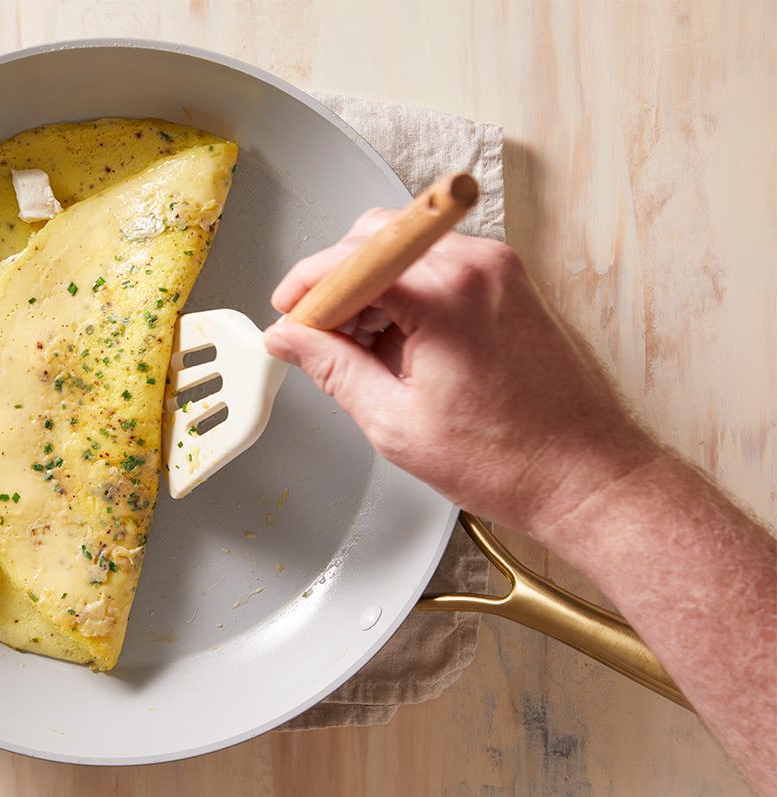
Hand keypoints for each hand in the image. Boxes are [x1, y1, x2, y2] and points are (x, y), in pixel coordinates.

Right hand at [264, 209, 660, 533]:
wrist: (587, 476)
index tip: (289, 314)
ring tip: (362, 353)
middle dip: (337, 284)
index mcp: (445, 296)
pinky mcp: (510, 284)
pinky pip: (439, 268)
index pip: (350, 260)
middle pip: (376, 240)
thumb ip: (333, 369)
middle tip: (318, 335)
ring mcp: (499, 271)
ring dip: (372, 291)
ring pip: (405, 252)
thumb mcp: (395, 423)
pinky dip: (407, 296)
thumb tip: (292, 340)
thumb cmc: (511, 460)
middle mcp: (477, 267)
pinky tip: (399, 346)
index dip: (307, 287)